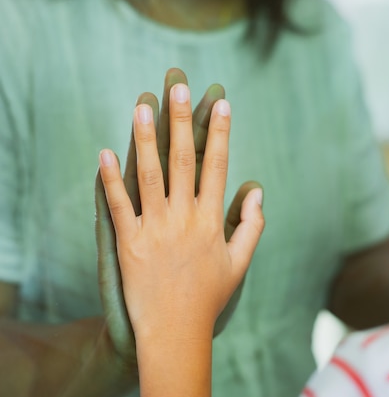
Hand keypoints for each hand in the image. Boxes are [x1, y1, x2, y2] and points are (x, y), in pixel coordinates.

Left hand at [98, 82, 263, 342]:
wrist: (175, 329)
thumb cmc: (210, 296)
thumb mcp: (240, 262)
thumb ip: (253, 224)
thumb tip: (257, 190)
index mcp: (212, 219)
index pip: (217, 166)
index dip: (220, 133)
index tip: (222, 104)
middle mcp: (184, 217)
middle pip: (183, 160)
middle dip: (182, 121)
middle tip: (178, 87)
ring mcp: (155, 228)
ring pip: (149, 174)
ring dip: (145, 138)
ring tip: (141, 106)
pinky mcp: (129, 241)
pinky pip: (118, 205)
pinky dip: (109, 180)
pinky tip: (102, 154)